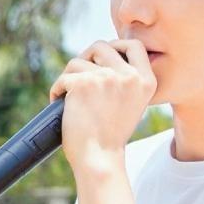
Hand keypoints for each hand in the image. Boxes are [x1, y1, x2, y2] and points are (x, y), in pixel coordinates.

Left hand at [49, 39, 157, 170]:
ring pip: (78, 61)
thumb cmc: (111, 135)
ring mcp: (106, 78)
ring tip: (69, 95)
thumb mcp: (132, 103)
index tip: (103, 57)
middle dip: (86, 57)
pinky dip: (57, 90)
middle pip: (101, 46)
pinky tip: (60, 103)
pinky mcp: (83, 83)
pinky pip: (64, 77)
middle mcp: (129, 76)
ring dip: (70, 76)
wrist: (99, 158)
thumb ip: (126, 80)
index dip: (117, 45)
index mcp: (146, 81)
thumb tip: (105, 54)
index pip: (134, 45)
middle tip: (79, 75)